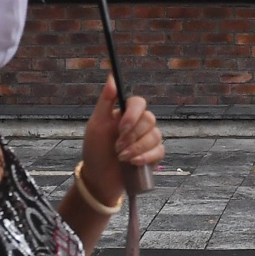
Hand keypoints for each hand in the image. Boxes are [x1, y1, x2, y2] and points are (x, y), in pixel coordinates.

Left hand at [78, 77, 162, 203]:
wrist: (99, 178)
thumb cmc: (95, 150)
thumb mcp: (96, 124)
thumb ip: (105, 101)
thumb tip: (112, 77)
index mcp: (126, 114)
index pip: (139, 103)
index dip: (133, 115)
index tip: (121, 128)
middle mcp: (140, 124)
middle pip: (150, 119)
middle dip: (132, 136)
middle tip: (117, 146)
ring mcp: (148, 140)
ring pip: (155, 136)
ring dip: (136, 148)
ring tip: (121, 157)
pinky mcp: (154, 156)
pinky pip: (159, 151)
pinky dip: (146, 157)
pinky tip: (133, 163)